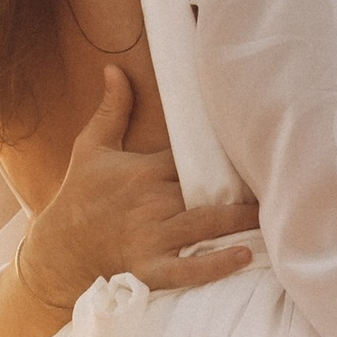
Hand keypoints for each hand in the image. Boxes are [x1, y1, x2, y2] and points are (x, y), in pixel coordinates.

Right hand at [16, 69, 258, 309]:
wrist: (56, 250)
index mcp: (143, 172)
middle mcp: (151, 202)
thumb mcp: (91, 148)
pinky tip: (244, 256)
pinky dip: (216, 265)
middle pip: (205, 190)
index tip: (253, 146)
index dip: (222, 153)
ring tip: (270, 216)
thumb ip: (111, 109)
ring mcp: (151, 238)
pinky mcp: (150, 269)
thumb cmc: (78, 197)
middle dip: (240, 189)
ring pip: (204, 225)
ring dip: (238, 221)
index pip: (191, 156)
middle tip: (280, 183)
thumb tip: (114, 67)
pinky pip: (188, 269)